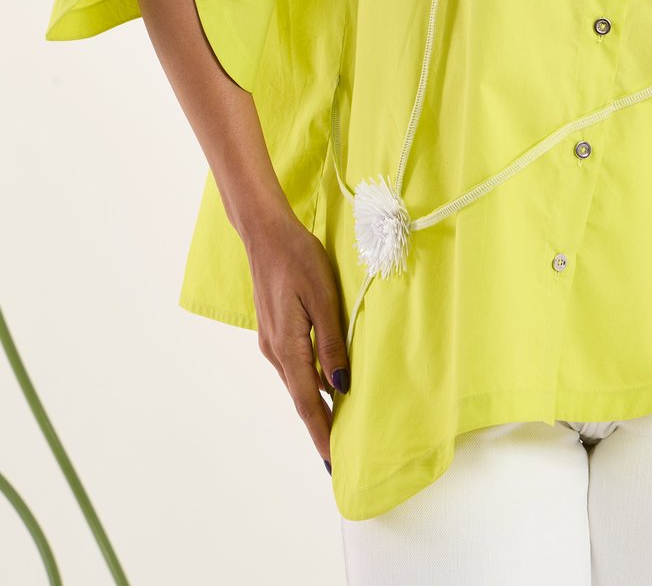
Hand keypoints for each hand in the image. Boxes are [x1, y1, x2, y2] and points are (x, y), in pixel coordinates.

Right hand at [244, 209, 351, 465]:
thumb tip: (340, 385)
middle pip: (300, 397)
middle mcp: (275, 350)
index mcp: (287, 346)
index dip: (321, 432)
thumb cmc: (298, 258)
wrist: (266, 233)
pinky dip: (310, 382)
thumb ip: (332, 343)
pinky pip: (295, 365)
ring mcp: (272, 340)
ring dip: (315, 405)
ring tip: (338, 427)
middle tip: (340, 456)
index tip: (332, 463)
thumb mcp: (323, 297)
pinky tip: (327, 385)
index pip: (306, 401)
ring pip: (297, 381)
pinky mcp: (275, 329)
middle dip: (320, 427)